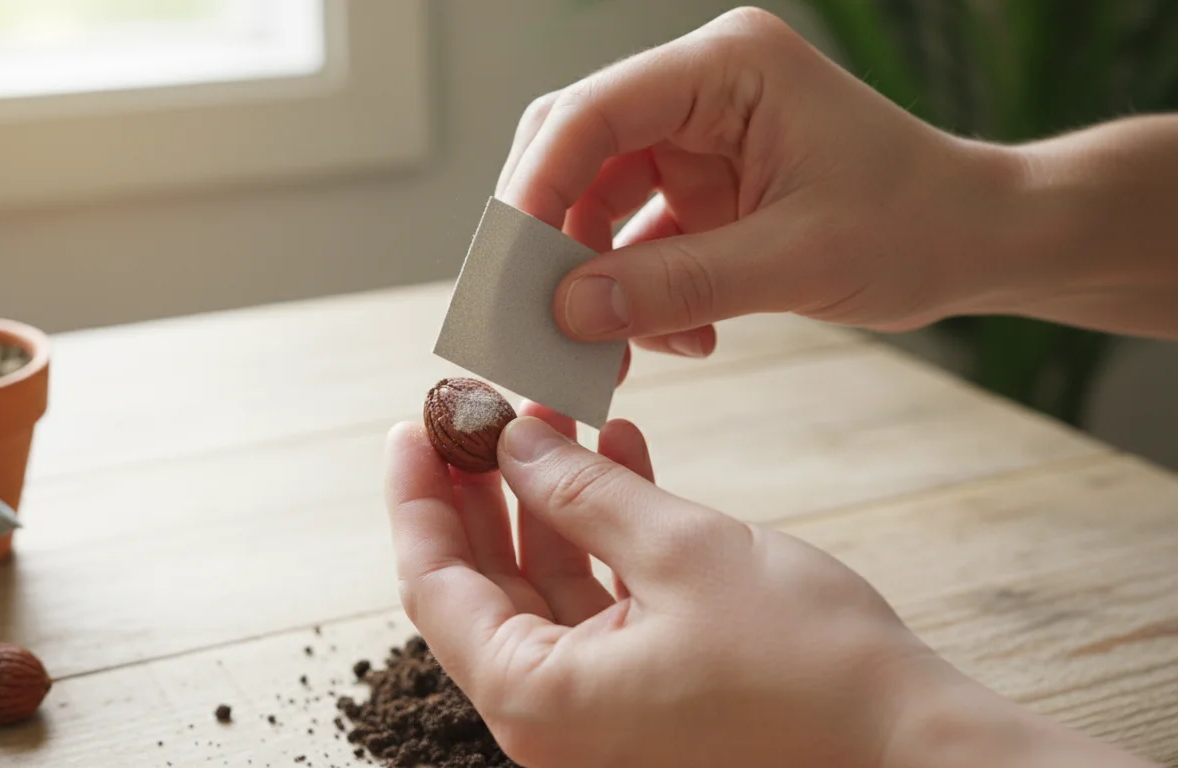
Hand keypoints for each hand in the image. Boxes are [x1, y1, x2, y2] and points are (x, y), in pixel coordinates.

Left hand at [386, 402, 935, 767]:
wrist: (910, 740)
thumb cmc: (806, 663)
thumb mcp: (678, 550)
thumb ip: (582, 490)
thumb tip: (514, 442)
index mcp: (538, 699)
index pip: (435, 586)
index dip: (420, 496)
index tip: (414, 424)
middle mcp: (555, 717)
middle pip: (483, 584)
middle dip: (483, 488)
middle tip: (479, 411)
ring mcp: (602, 708)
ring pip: (544, 583)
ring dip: (550, 497)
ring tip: (555, 415)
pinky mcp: (648, 690)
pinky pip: (600, 599)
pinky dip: (604, 531)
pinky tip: (620, 454)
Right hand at [495, 7, 1020, 355]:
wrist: (981, 240)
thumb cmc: (917, 225)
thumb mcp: (795, 261)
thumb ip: (677, 286)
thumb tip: (566, 313)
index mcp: (727, 69)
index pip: (593, 112)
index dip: (534, 188)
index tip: (503, 269)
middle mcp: (702, 91)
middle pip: (578, 150)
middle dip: (551, 238)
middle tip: (528, 314)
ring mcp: (700, 138)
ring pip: (598, 201)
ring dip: (593, 279)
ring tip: (606, 353)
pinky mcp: (705, 187)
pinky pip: (638, 238)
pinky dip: (638, 293)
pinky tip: (674, 342)